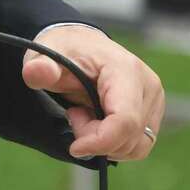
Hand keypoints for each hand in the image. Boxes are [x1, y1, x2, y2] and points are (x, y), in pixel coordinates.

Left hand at [22, 25, 164, 160]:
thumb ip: (40, 67)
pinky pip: (138, 143)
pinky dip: (114, 141)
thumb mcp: (45, 54)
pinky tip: (96, 119)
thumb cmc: (64, 49)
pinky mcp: (152, 112)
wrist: (79, 43)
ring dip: (106, 141)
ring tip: (83, 113)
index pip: (125, 120)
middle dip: (96, 138)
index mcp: (125, 70)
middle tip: (73, 114)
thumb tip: (35, 72)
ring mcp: (154, 100)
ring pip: (137, 145)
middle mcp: (148, 85)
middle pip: (130, 136)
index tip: (75, 146)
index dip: (101, 141)